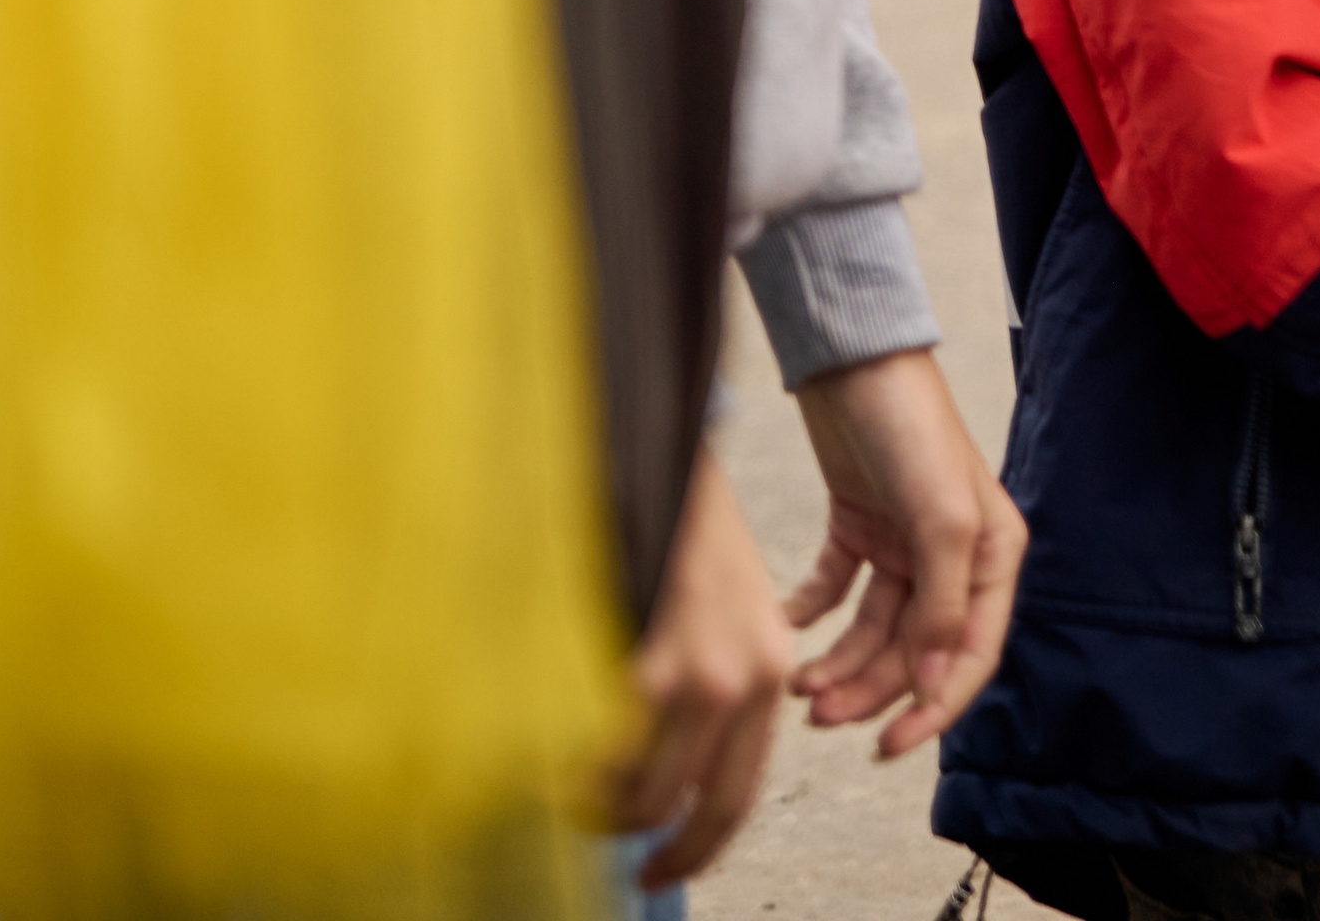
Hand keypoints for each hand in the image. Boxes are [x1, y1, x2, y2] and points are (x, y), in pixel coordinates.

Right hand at [610, 445, 792, 886]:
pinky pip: (603, 754)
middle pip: (692, 809)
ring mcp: (696, 676)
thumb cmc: (674, 524)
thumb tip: (667, 780)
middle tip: (607, 846)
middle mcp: (743, 679)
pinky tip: (550, 742)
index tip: (662, 871)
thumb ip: (714, 688)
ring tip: (569, 781)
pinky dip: (571, 764)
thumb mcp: (723, 608)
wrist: (652, 449)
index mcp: (768, 668)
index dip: (696, 846)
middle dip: (646, 842)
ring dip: (599, 802)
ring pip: (640, 792)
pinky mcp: (647, 665)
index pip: (739, 794)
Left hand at [788, 348, 1026, 759]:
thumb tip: (932, 685)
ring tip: (797, 683)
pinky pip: (837, 591)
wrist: (851, 355)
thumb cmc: (910, 424)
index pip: (970, 655)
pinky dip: (812, 615)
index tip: (889, 747)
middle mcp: (952, 556)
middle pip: (913, 652)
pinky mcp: (858, 525)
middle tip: (817, 715)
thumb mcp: (940, 515)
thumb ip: (942, 605)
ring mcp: (903, 542)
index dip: (933, 708)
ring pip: (873, 632)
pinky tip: (789, 625)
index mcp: (991, 556)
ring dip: (838, 664)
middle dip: (868, 690)